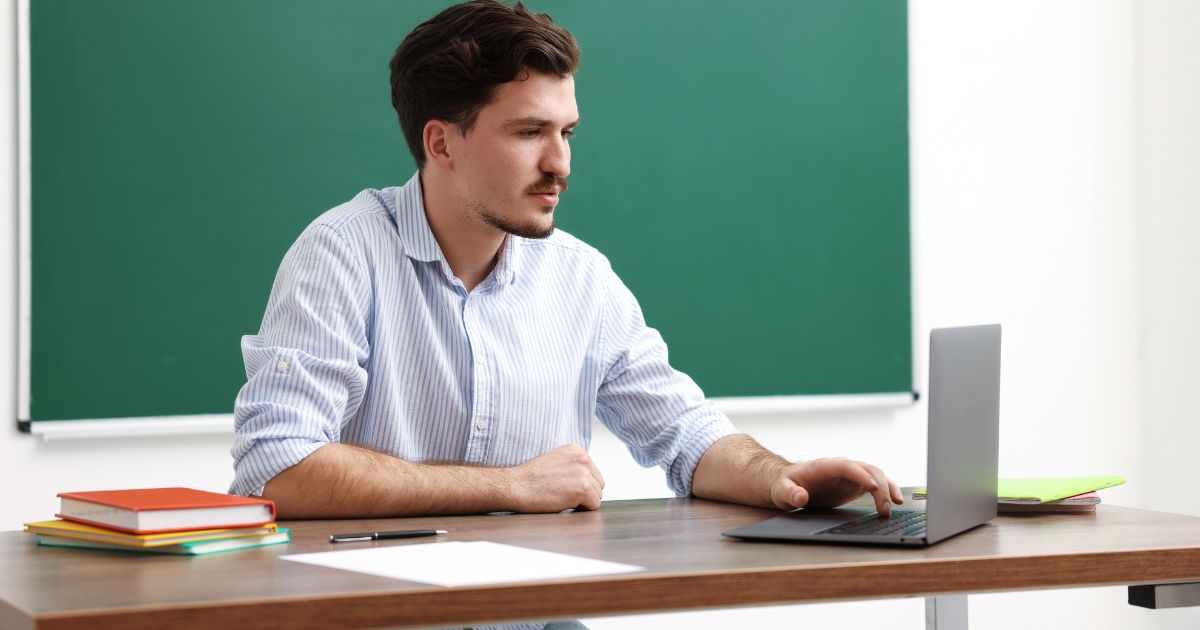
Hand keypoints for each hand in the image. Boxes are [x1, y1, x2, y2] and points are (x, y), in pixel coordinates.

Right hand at [505, 444, 605, 512]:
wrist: (516, 485)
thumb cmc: (530, 478)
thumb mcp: (556, 461)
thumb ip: (573, 466)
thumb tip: (589, 481)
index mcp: (577, 450)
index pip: (593, 473)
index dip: (581, 484)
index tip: (566, 487)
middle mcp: (583, 458)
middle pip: (598, 484)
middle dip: (585, 493)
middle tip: (564, 495)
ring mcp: (584, 473)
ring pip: (597, 495)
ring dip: (583, 502)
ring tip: (562, 498)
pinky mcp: (583, 488)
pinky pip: (594, 505)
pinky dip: (582, 509)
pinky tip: (565, 503)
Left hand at [768, 457, 902, 515]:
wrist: (788, 484)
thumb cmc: (784, 485)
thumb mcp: (782, 491)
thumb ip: (791, 494)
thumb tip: (801, 498)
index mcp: (825, 466)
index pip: (847, 466)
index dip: (860, 475)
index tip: (872, 487)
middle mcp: (841, 467)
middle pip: (866, 470)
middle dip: (878, 487)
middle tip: (884, 509)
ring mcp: (850, 475)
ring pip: (875, 475)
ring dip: (887, 489)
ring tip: (894, 507)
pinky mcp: (854, 484)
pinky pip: (875, 484)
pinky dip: (888, 491)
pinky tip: (897, 502)